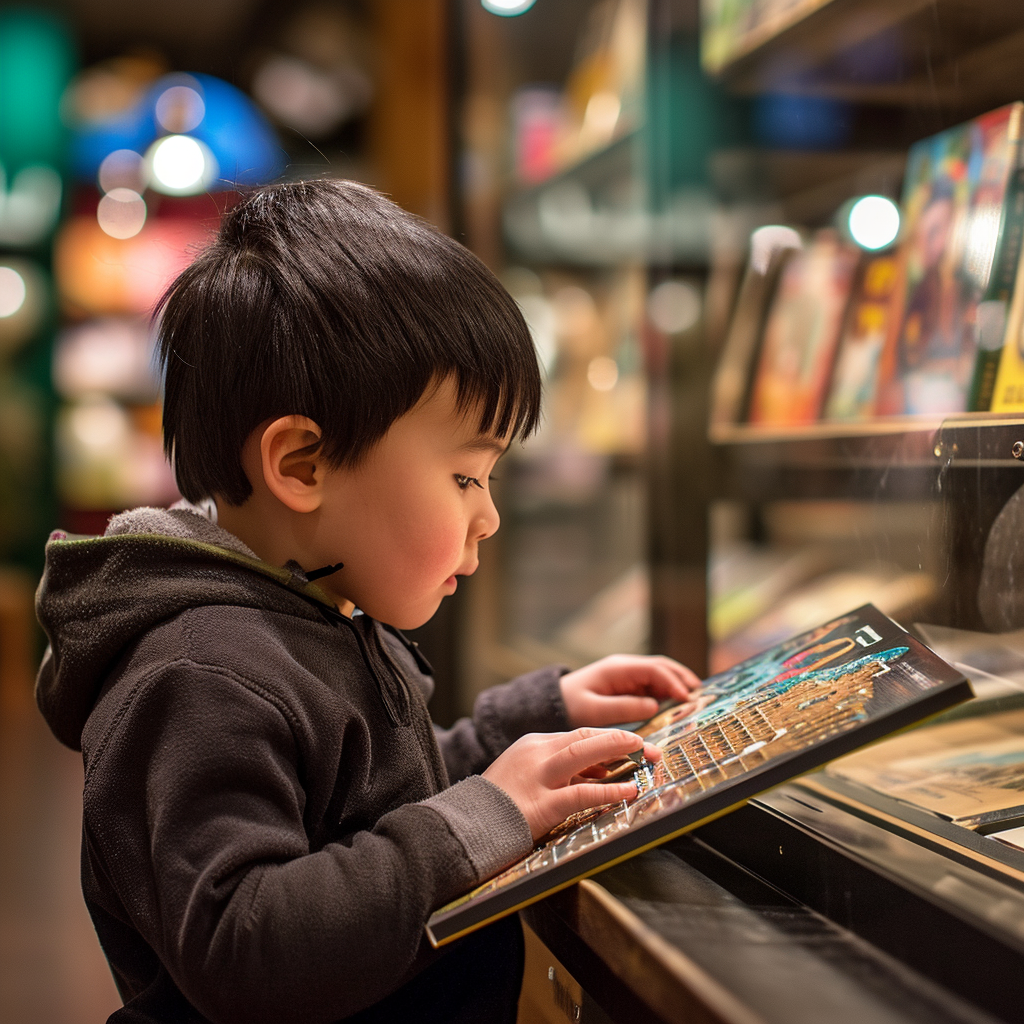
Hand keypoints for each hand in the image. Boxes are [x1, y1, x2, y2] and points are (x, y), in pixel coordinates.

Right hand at [483, 728, 661, 839]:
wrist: (464, 825)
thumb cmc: (498, 806)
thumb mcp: (528, 776)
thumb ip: (561, 771)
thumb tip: (602, 771)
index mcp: (533, 744)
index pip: (578, 734)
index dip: (609, 739)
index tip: (633, 746)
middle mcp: (536, 754)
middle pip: (584, 737)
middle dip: (621, 740)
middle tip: (648, 747)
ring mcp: (538, 777)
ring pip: (582, 753)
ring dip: (617, 750)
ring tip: (643, 755)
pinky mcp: (540, 805)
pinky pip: (580, 793)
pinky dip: (608, 790)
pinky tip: (627, 792)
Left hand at [560, 654, 700, 728]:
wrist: (552, 703)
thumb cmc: (570, 705)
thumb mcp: (594, 711)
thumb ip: (624, 708)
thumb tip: (654, 707)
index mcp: (618, 669)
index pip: (653, 669)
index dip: (673, 681)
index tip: (687, 697)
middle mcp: (625, 668)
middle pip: (661, 667)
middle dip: (682, 678)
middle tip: (701, 694)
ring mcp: (627, 675)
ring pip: (660, 674)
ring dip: (678, 684)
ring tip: (696, 698)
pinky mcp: (627, 685)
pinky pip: (652, 685)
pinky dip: (668, 691)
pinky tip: (679, 703)